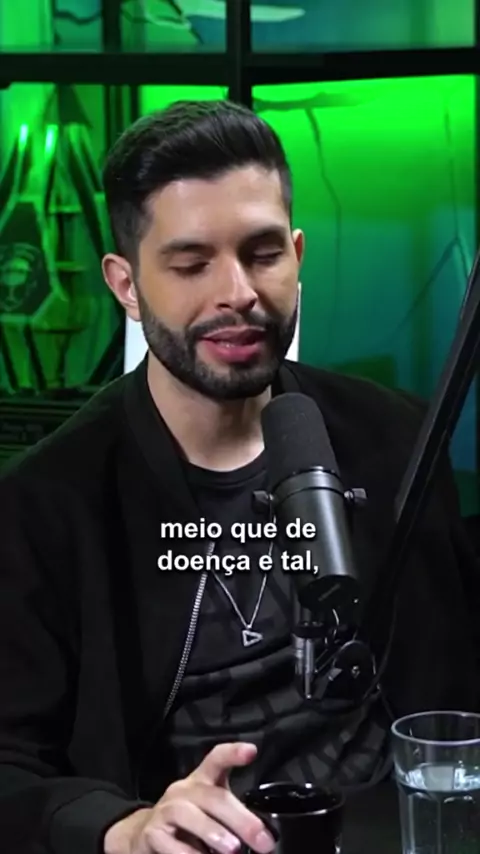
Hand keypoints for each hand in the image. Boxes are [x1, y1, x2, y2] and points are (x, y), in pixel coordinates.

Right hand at [104, 742, 274, 853]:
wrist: (145, 835)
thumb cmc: (188, 822)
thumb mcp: (211, 813)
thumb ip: (233, 818)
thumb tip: (261, 836)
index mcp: (202, 781)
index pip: (216, 759)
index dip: (232, 753)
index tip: (251, 751)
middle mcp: (183, 790)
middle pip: (211, 796)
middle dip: (240, 819)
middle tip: (261, 839)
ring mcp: (165, 810)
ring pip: (188, 814)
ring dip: (212, 831)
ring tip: (233, 849)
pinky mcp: (152, 833)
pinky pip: (169, 842)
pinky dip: (187, 853)